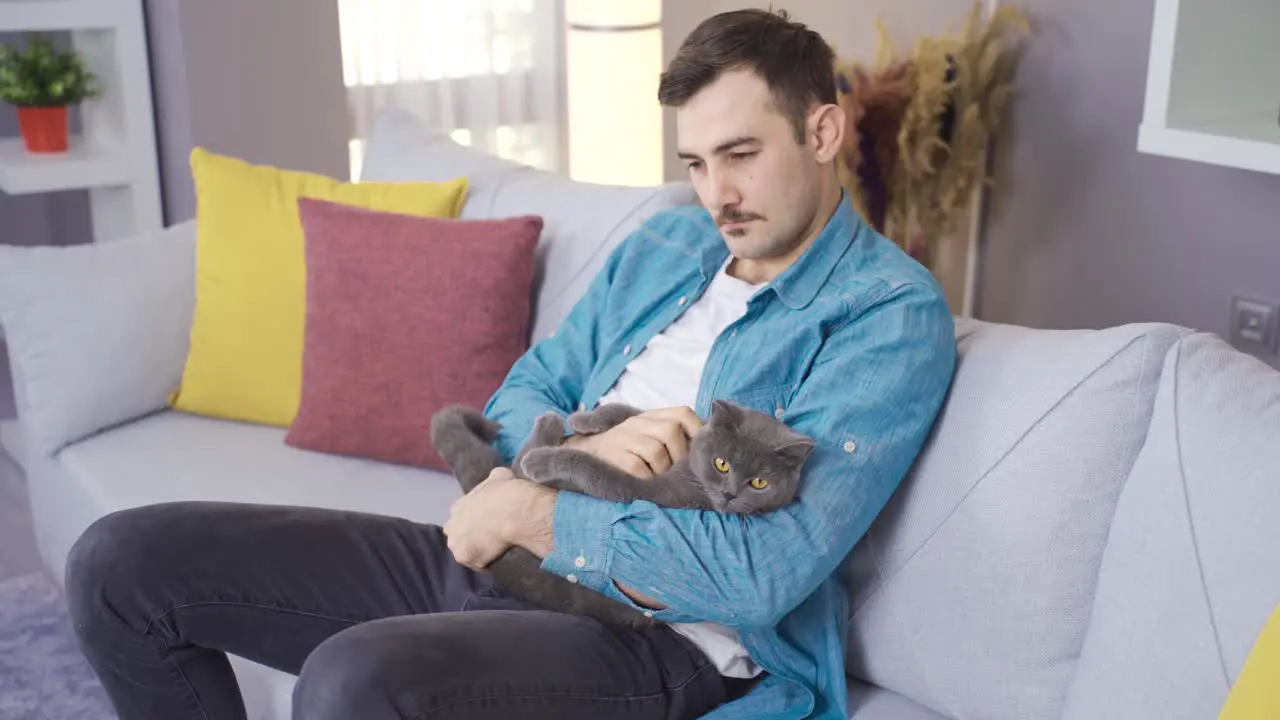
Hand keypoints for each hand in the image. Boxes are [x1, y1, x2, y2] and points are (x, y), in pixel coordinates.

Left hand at [443, 468, 557, 568]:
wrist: (513, 511)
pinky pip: (477, 565)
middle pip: (456, 534)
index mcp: (458, 506)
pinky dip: (487, 563)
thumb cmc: (507, 492)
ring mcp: (456, 543)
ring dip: (475, 551)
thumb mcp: (499, 476)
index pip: (460, 515)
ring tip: (494, 551)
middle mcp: (451, 525)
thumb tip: (498, 477)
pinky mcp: (465, 557)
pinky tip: (498, 559)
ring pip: (463, 551)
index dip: (473, 519)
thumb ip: (493, 480)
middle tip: (488, 537)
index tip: (485, 522)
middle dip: (468, 536)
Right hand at [566, 406, 701, 477]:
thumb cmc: (625, 452)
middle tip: (674, 470)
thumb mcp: (647, 436)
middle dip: (678, 455)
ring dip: (662, 470)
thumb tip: (707, 451)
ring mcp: (623, 438)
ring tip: (657, 477)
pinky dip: (646, 478)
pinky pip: (638, 467)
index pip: (682, 413)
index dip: (696, 431)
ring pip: (656, 450)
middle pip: (670, 431)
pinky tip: (644, 482)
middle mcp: (636, 423)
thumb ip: (672, 437)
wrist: (583, 456)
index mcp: (649, 417)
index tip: (699, 451)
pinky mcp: (614, 456)